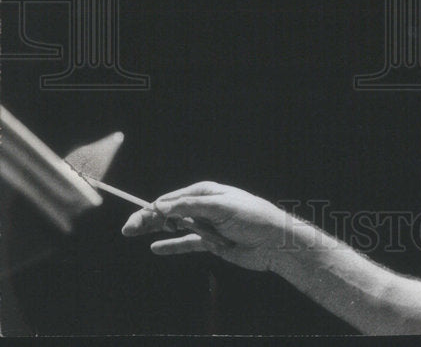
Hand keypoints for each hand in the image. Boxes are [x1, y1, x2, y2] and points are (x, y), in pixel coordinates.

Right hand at [121, 181, 291, 271]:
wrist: (275, 242)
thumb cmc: (253, 217)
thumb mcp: (222, 207)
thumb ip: (192, 207)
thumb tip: (164, 206)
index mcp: (207, 192)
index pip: (174, 198)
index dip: (154, 207)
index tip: (139, 217)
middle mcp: (204, 206)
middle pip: (170, 212)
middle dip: (148, 218)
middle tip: (127, 228)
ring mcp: (206, 224)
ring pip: (175, 227)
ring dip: (155, 230)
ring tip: (132, 233)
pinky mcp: (210, 242)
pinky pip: (186, 243)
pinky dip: (171, 245)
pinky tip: (155, 247)